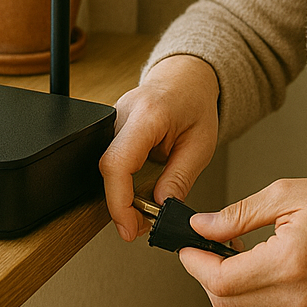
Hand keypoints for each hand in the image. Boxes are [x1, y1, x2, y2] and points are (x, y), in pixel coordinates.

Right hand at [99, 55, 219, 241]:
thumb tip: (162, 209)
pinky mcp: (110, 129)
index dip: (119, 201)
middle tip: (141, 223)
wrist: (186, 79)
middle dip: (121, 205)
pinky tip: (136, 190)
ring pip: (105, 168)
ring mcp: (112, 119)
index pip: (118, 162)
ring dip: (121, 195)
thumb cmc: (195, 103)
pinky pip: (110, 161)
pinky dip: (121, 182)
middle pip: (107, 168)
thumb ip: (180, 178)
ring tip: (143, 208)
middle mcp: (123, 114)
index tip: (129, 227)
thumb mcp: (201, 144)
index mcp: (149, 114)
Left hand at [178, 176, 306, 306]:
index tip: (185, 242)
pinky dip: (245, 285)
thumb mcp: (287, 193)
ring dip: (223, 280)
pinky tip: (250, 258)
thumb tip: (202, 226)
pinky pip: (260, 306)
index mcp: (291, 261)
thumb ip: (239, 214)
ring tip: (228, 244)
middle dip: (204, 271)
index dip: (194, 262)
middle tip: (201, 240)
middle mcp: (297, 294)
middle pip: (225, 300)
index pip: (222, 279)